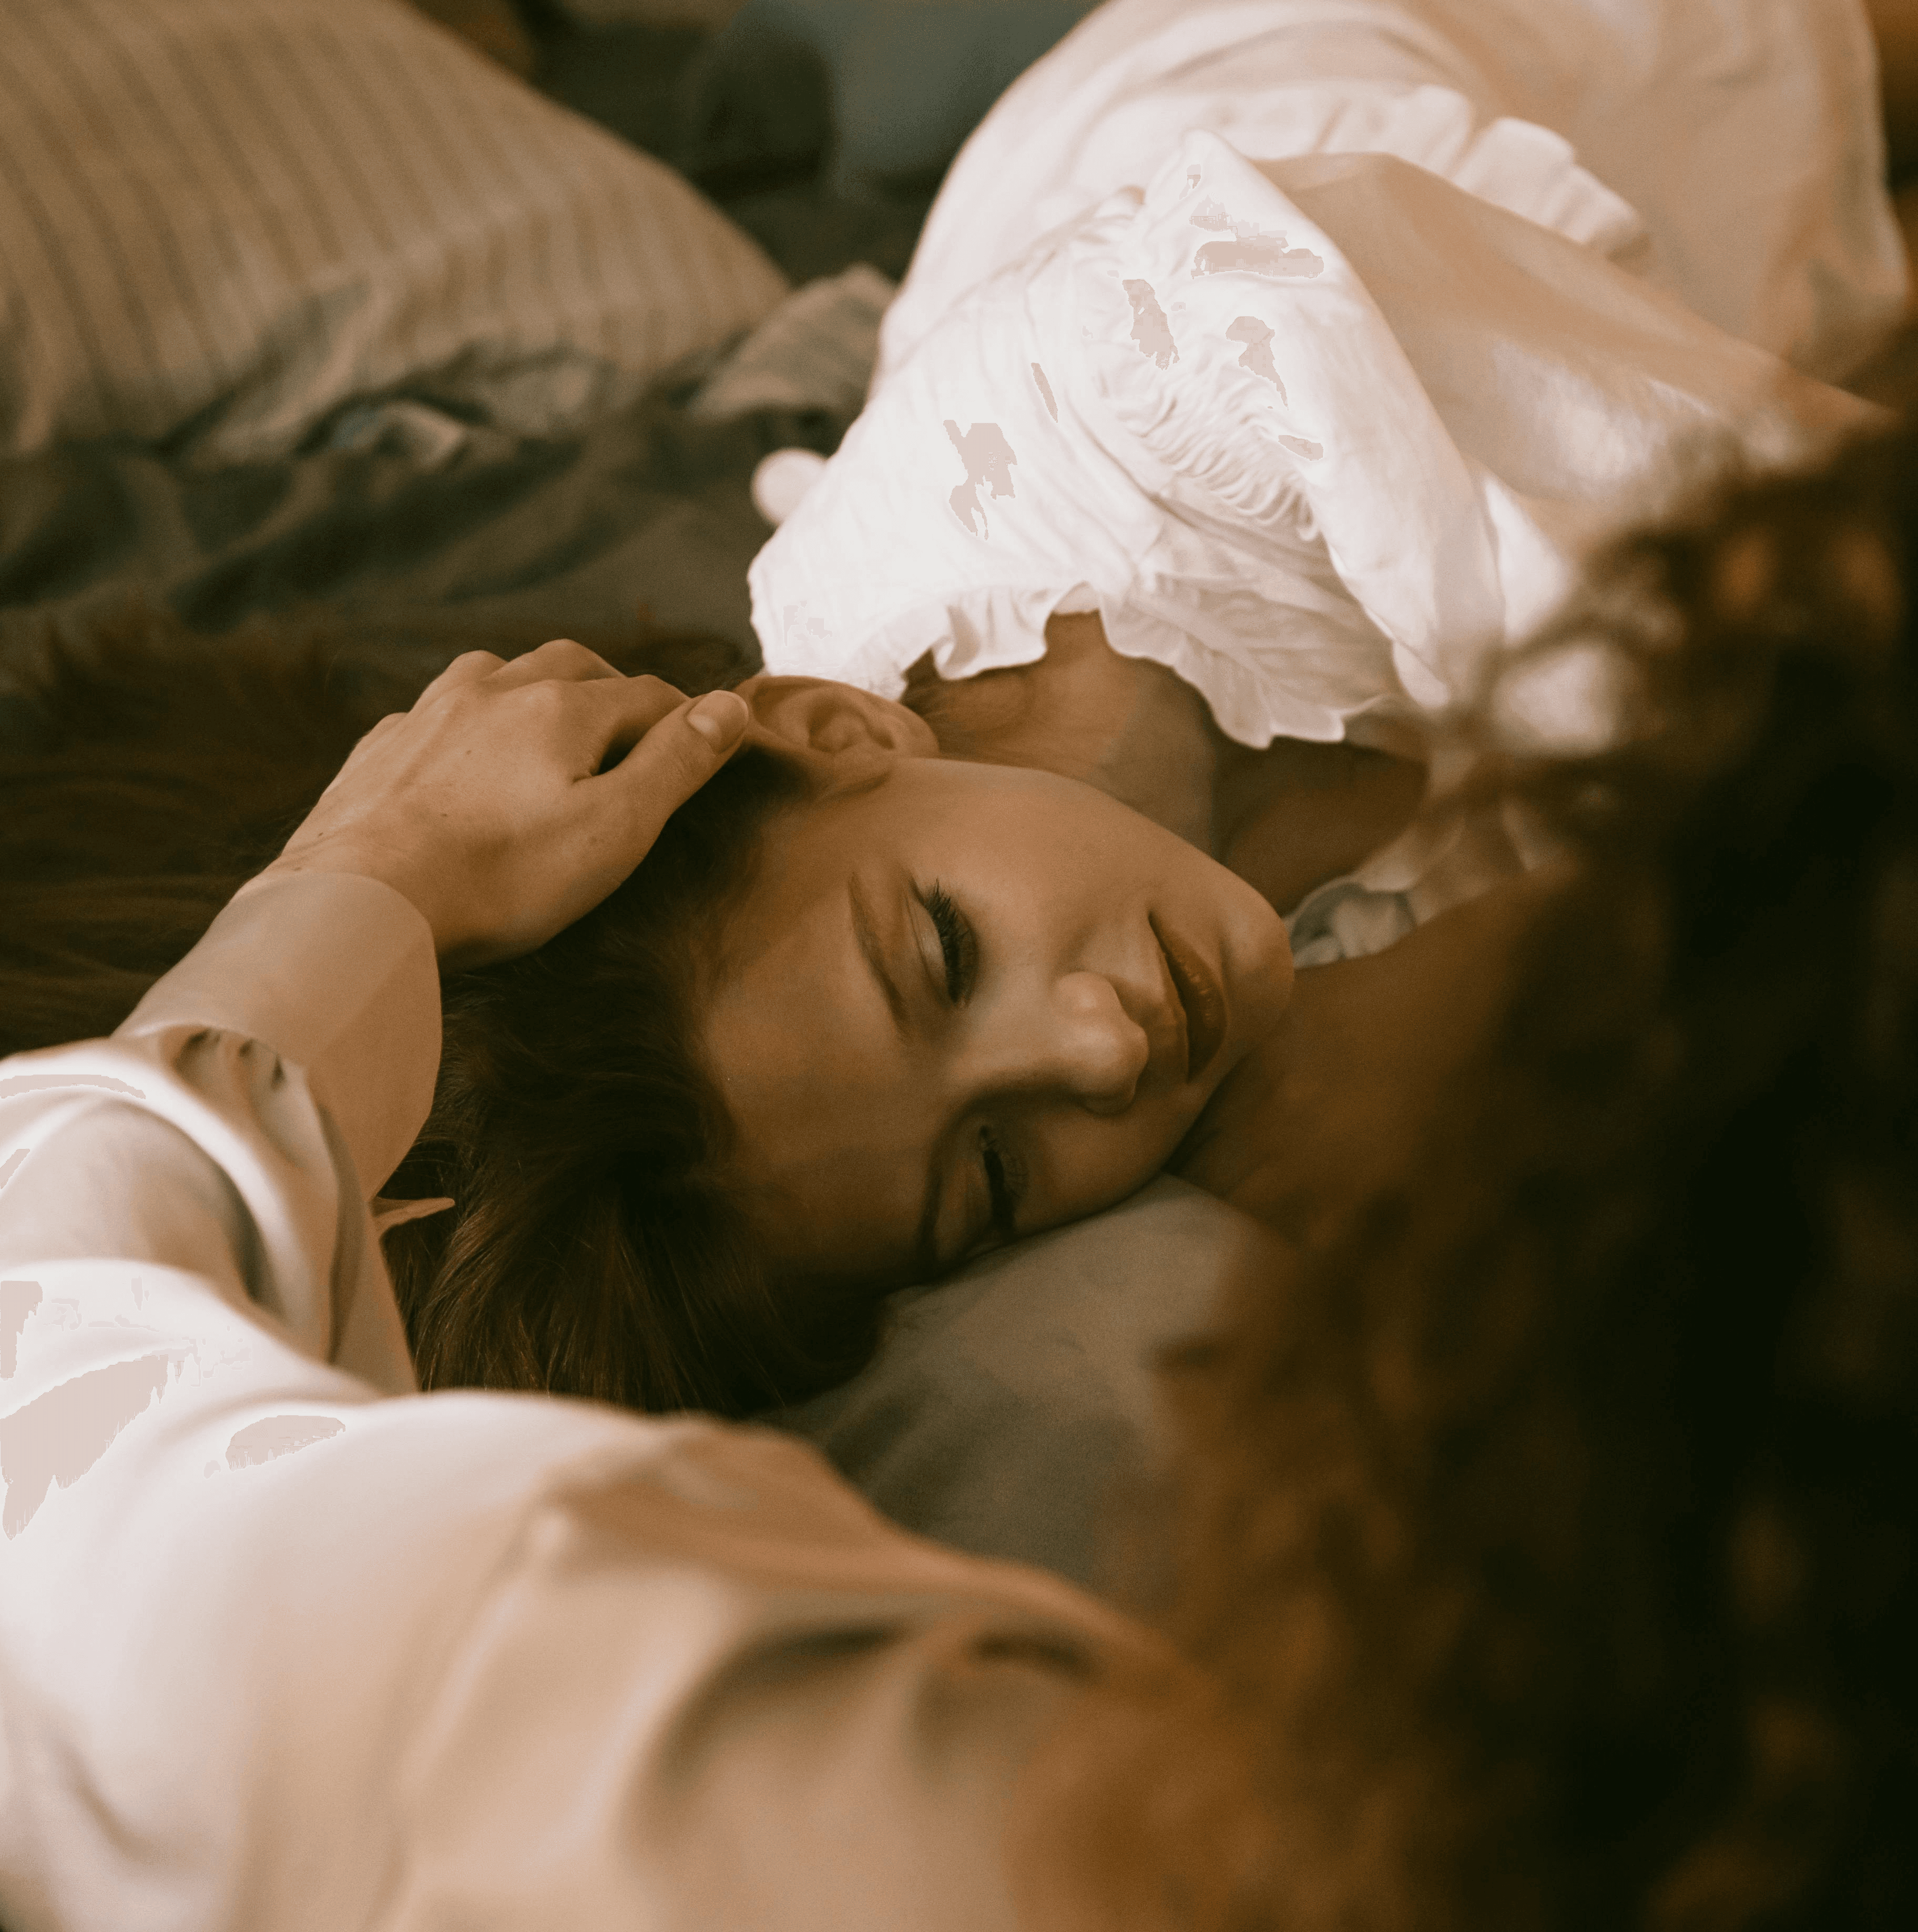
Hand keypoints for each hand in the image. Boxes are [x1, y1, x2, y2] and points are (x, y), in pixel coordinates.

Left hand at [251, 639, 749, 968]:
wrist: (360, 903)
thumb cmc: (501, 877)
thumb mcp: (615, 829)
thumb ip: (676, 763)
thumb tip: (732, 705)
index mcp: (561, 707)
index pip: (647, 696)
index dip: (685, 717)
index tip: (705, 742)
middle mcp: (494, 690)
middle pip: (570, 666)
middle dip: (612, 689)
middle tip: (634, 728)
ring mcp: (429, 715)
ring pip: (496, 674)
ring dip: (534, 688)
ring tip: (550, 726)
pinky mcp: (380, 750)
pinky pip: (435, 714)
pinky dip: (468, 723)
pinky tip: (465, 758)